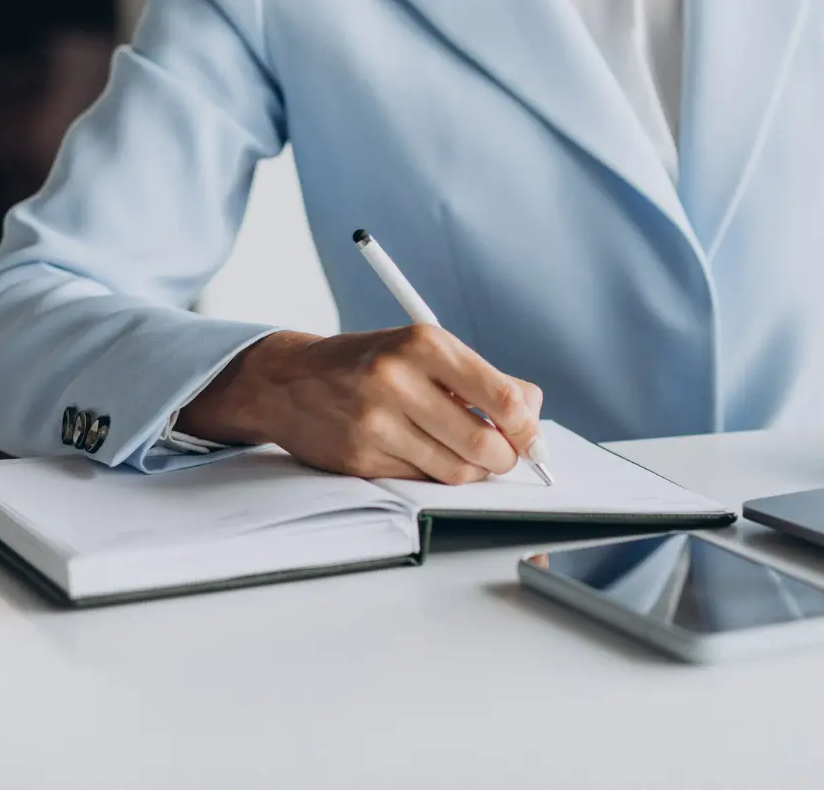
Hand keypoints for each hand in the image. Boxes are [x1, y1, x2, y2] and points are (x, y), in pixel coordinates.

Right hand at [179, 327, 543, 483]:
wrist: (290, 379)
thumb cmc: (372, 363)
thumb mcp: (426, 350)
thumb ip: (482, 379)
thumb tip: (532, 415)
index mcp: (424, 344)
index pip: (501, 396)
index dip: (527, 426)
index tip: (533, 438)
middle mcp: (398, 380)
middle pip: (483, 442)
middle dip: (505, 457)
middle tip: (504, 454)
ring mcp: (376, 422)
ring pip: (456, 470)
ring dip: (473, 471)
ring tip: (467, 455)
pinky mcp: (360, 457)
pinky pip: (422, 480)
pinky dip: (435, 474)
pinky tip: (426, 454)